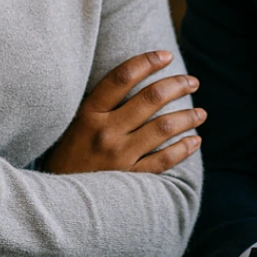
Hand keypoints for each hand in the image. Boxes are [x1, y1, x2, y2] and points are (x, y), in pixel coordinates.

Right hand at [44, 50, 203, 174]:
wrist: (56, 201)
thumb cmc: (69, 155)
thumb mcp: (75, 124)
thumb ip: (101, 104)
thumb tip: (137, 77)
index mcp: (89, 113)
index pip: (122, 77)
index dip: (147, 62)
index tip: (166, 56)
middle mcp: (105, 132)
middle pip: (151, 98)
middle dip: (177, 85)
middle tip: (192, 81)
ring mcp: (118, 156)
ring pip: (163, 127)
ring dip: (187, 116)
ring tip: (201, 112)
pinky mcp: (129, 179)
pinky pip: (164, 160)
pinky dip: (183, 148)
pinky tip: (195, 140)